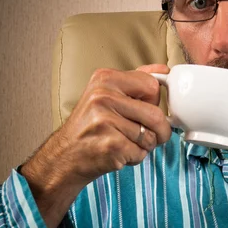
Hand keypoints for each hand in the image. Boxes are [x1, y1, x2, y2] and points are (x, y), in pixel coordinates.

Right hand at [20, 64, 171, 227]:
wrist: (64, 156)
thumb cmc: (90, 126)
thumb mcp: (107, 94)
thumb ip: (135, 81)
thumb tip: (163, 70)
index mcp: (105, 78)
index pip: (152, 86)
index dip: (154, 103)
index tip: (144, 110)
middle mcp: (103, 96)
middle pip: (156, 114)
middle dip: (159, 130)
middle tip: (148, 135)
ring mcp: (105, 121)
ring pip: (151, 136)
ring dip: (144, 146)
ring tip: (124, 142)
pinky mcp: (111, 144)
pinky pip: (141, 152)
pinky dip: (135, 157)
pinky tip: (118, 153)